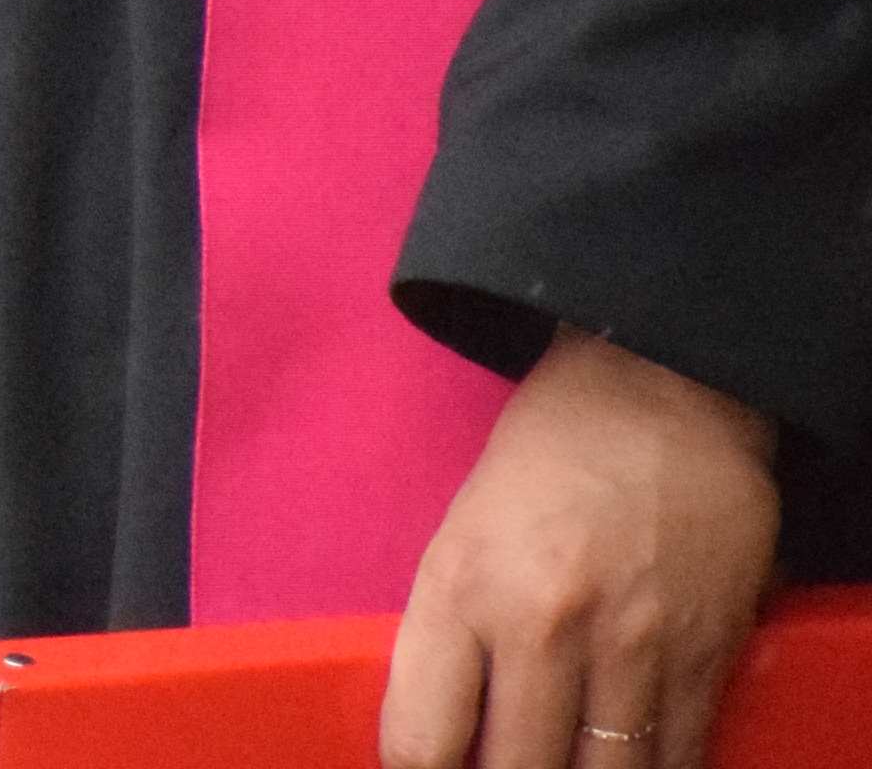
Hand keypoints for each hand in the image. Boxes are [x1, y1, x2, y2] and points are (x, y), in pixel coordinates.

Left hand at [378, 329, 777, 768]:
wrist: (664, 393)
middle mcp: (542, 625)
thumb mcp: (459, 536)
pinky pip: (678, 759)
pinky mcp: (705, 655)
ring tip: (561, 756)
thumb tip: (445, 735)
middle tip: (501, 758)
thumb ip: (451, 637)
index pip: (420, 739)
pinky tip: (623, 760)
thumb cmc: (545, 458)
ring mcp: (632, 647)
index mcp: (460, 586)